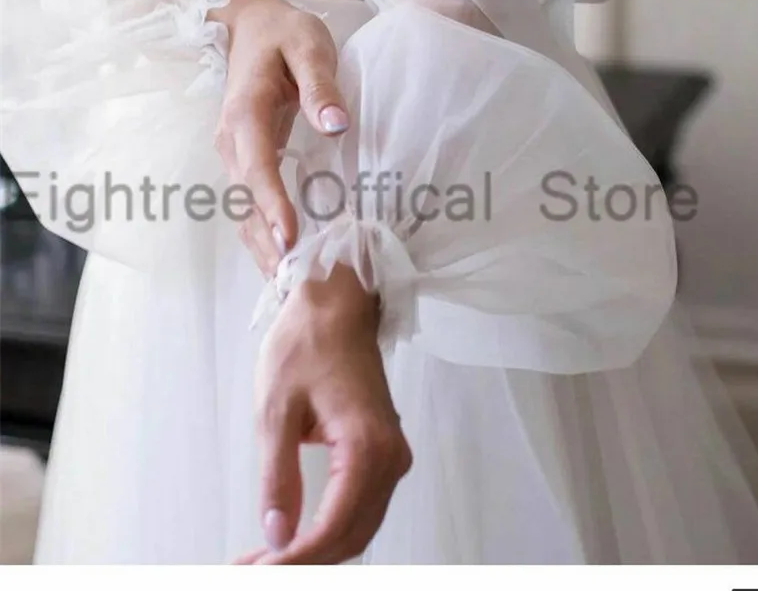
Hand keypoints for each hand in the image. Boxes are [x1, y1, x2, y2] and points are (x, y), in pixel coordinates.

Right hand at [211, 0, 349, 275]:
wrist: (249, 22)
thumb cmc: (284, 33)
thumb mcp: (309, 46)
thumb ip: (321, 85)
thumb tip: (335, 126)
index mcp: (245, 113)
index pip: (257, 167)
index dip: (272, 205)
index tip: (289, 240)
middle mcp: (230, 139)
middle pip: (245, 199)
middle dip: (267, 242)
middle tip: (292, 284)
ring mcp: (233, 151)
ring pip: (243, 206)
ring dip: (262, 244)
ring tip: (287, 285)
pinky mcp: (243, 157)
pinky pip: (250, 200)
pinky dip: (263, 230)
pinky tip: (283, 257)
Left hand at [236, 265, 411, 564]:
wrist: (337, 305)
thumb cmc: (306, 343)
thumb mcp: (276, 410)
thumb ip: (277, 478)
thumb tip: (277, 534)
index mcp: (366, 445)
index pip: (334, 527)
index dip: (296, 559)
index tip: (258, 571)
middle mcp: (390, 456)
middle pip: (352, 536)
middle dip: (305, 561)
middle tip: (253, 568)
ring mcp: (393, 455)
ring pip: (360, 527)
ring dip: (317, 550)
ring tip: (267, 558)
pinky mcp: (385, 451)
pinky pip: (363, 506)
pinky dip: (332, 529)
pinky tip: (296, 535)